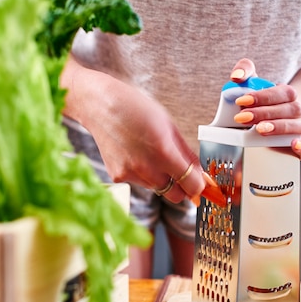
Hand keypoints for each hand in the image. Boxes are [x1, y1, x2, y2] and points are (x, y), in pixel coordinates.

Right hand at [78, 74, 204, 204]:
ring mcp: (130, 175)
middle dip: (182, 187)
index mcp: (164, 152)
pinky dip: (143, 174)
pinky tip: (135, 155)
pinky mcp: (117, 177)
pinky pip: (139, 183)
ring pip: (157, 189)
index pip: (192, 186)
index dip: (199, 186)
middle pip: (176, 196)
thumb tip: (200, 172)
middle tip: (181, 173)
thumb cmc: (134, 108)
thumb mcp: (168, 124)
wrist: (99, 105)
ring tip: (151, 154)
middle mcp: (146, 169)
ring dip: (161, 179)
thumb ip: (186, 152)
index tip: (201, 182)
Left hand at [230, 58, 300, 160]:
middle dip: (264, 113)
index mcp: (287, 94)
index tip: (242, 100)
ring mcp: (299, 129)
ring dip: (280, 127)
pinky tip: (294, 145)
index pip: (282, 92)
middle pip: (289, 109)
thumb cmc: (260, 101)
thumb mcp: (251, 81)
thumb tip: (237, 76)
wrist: (273, 118)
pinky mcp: (298, 148)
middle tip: (243, 116)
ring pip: (300, 126)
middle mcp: (296, 111)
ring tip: (259, 129)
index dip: (263, 96)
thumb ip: (244, 70)